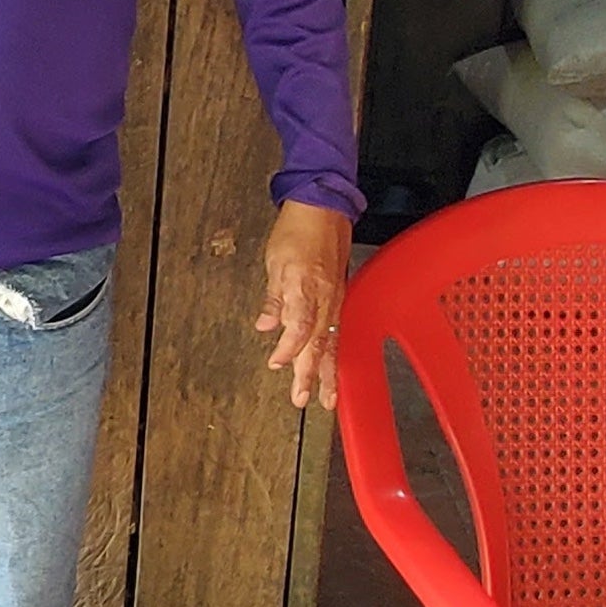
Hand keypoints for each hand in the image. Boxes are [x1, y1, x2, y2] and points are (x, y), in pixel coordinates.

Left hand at [254, 201, 351, 412]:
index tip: (276, 363)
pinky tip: (334, 369)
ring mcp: (336, 298)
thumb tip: (265, 325)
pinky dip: (335, 353)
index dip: (288, 349)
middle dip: (311, 374)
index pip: (299, 326)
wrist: (324, 208)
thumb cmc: (298, 230)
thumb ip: (273, 298)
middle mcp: (325, 297)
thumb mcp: (275, 262)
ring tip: (327, 398)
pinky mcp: (340, 297)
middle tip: (302, 398)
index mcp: (306, 286)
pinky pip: (338, 331)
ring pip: (332, 342)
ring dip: (329, 372)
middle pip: (318, 342)